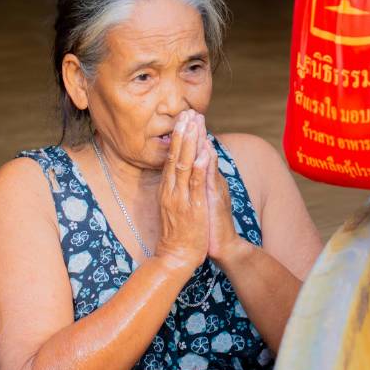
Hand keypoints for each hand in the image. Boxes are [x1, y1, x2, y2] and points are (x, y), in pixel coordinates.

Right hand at [154, 110, 210, 270]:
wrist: (175, 258)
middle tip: (187, 112)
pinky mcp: (191, 207)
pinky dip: (197, 167)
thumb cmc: (178, 234)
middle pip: (175, 155)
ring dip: (189, 142)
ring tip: (193, 123)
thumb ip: (176, 190)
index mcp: (167, 189)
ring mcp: (180, 198)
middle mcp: (171, 190)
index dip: (178, 137)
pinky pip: (194, 184)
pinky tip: (202, 153)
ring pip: (183, 164)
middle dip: (182, 133)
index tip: (183, 119)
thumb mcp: (174, 207)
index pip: (171, 157)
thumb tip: (180, 174)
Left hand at [197, 119, 249, 265]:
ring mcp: (214, 190)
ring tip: (199, 124)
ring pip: (207, 162)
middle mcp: (211, 182)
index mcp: (206, 181)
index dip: (193, 136)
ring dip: (202, 142)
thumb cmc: (209, 224)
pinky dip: (207, 165)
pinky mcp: (214, 201)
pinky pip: (209, 180)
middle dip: (197, 132)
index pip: (198, 155)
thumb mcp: (203, 200)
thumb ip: (200, 182)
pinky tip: (206, 152)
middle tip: (192, 112)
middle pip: (204, 153)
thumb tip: (194, 167)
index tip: (187, 118)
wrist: (222, 246)